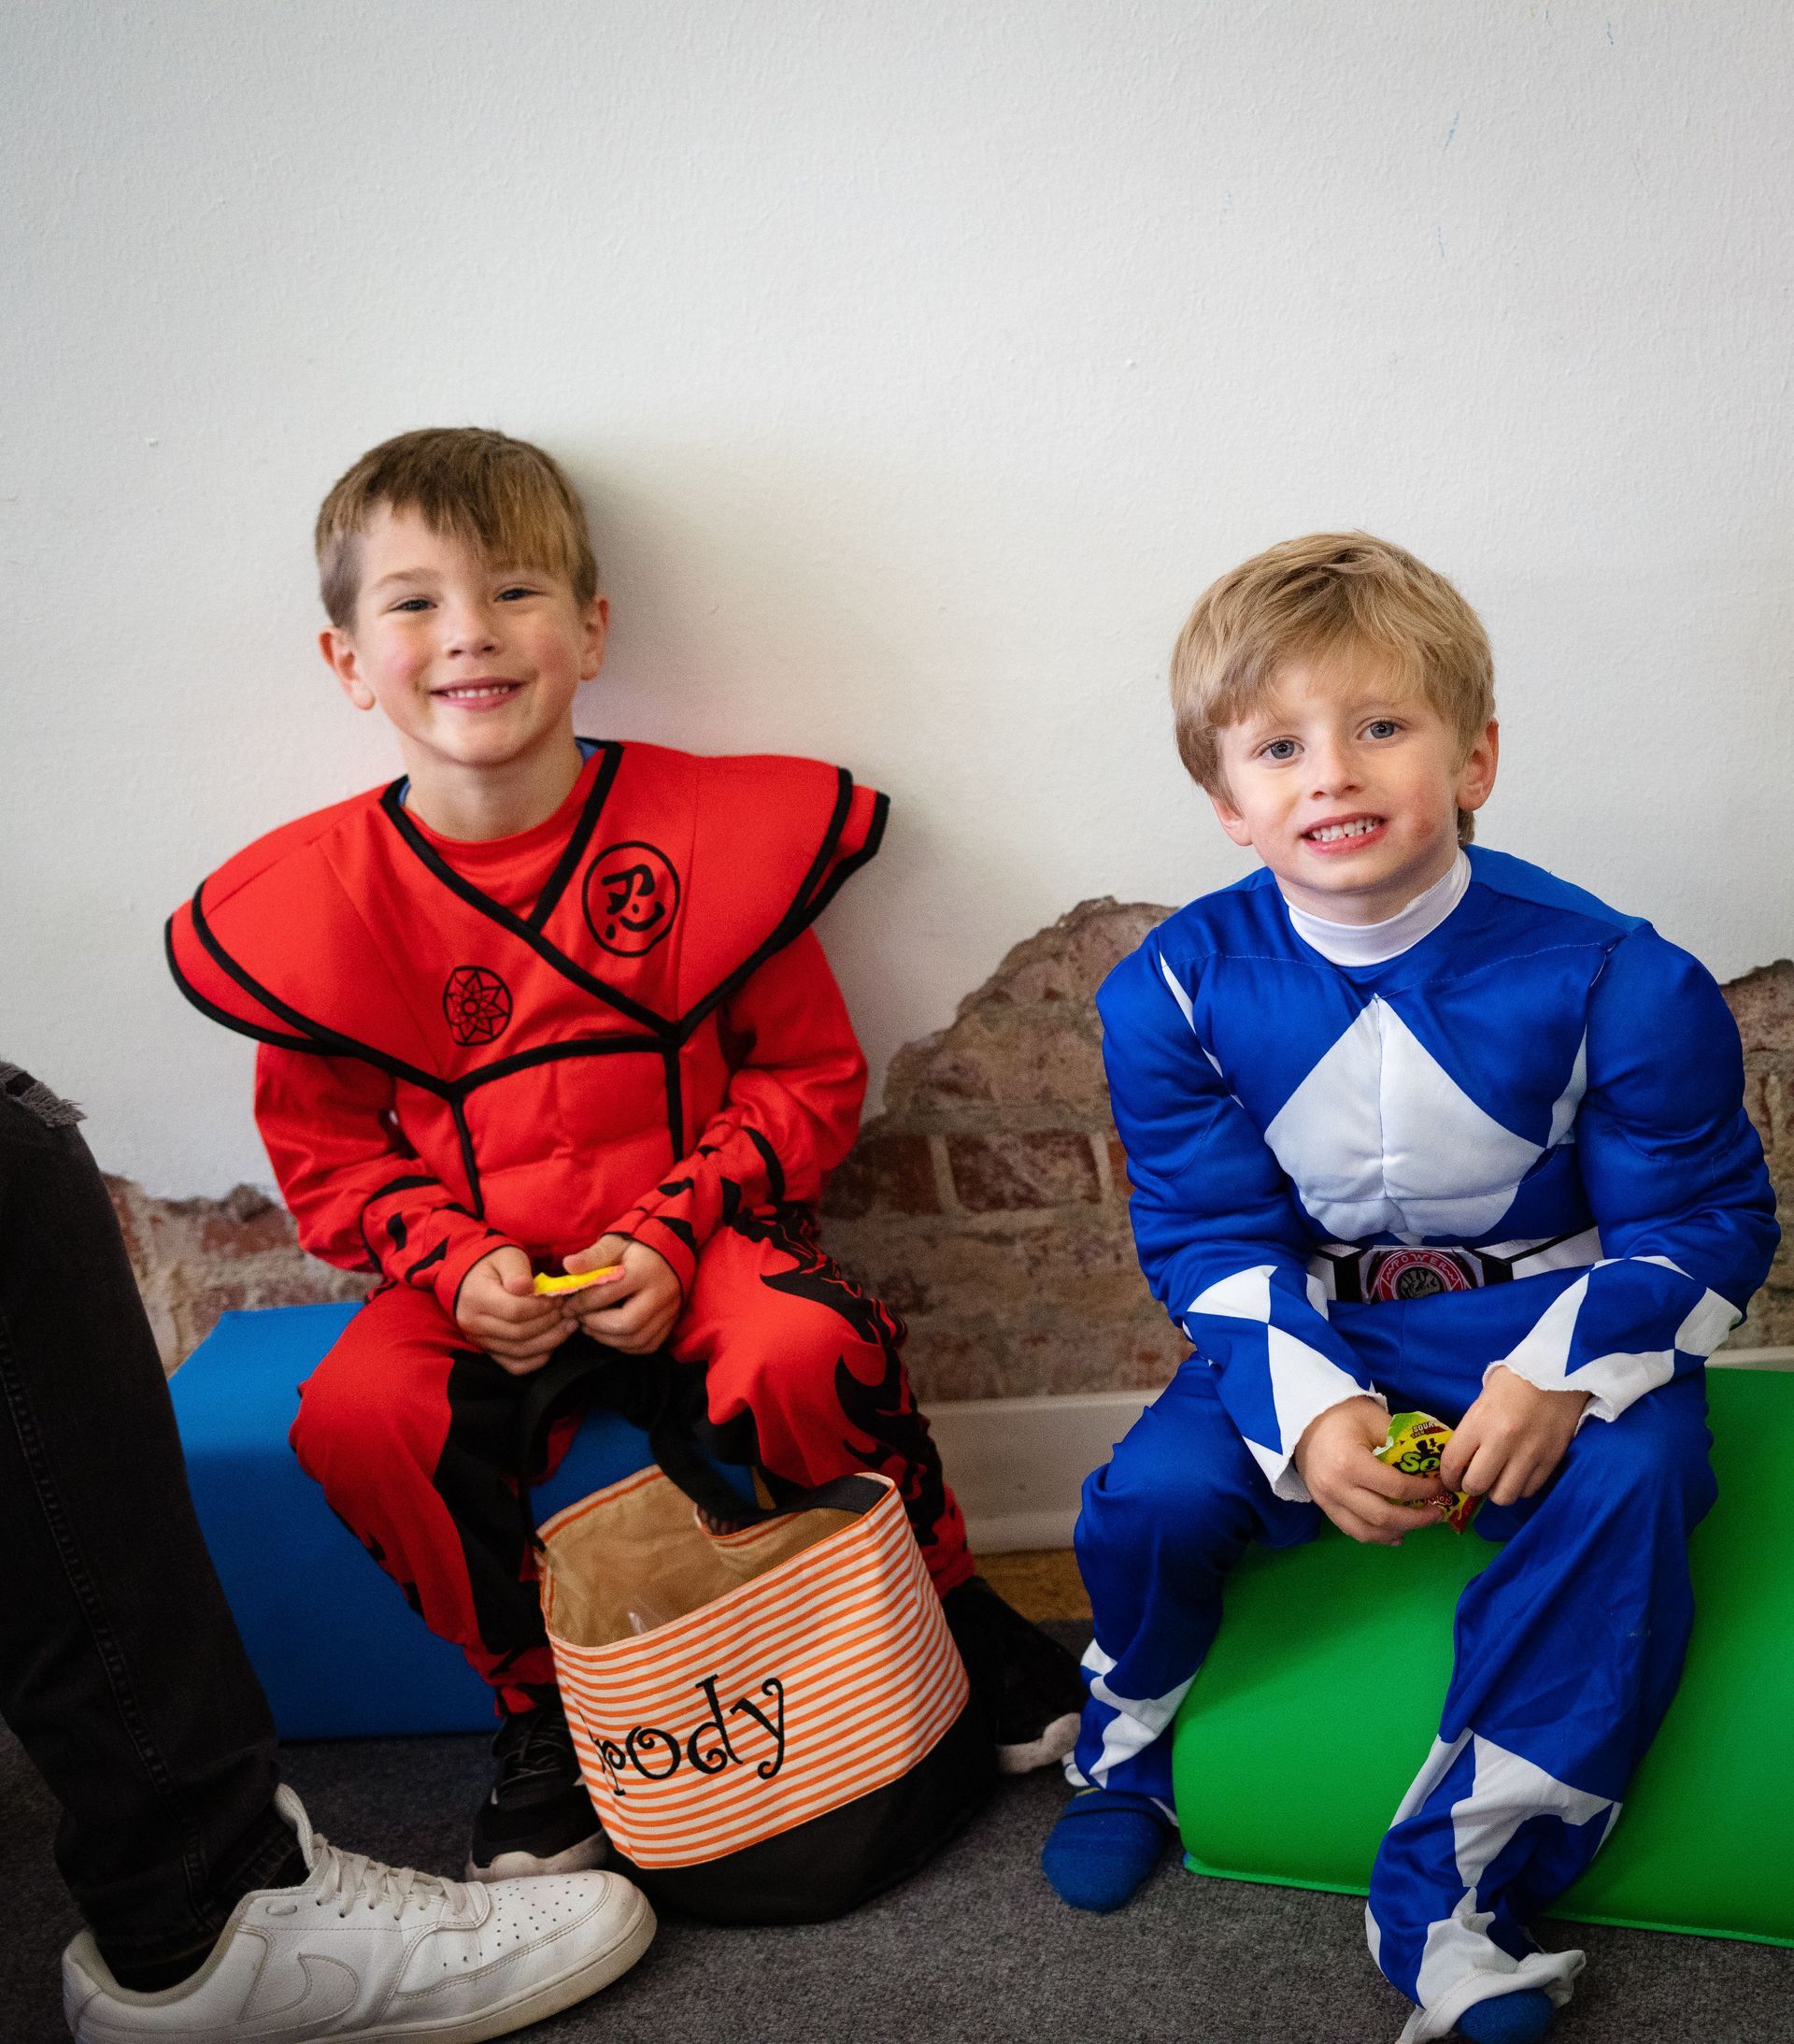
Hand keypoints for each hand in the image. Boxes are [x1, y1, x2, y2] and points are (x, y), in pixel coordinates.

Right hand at [454, 1245, 574, 1375]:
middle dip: (550, 1324)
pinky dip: (537, 1359)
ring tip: (569, 1326)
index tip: (559, 1298)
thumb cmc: (494, 1264)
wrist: (472, 1279)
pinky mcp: (489, 1352)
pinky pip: (515, 1366)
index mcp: (477, 1297)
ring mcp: (480, 1341)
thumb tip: (526, 1287)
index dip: (543, 1308)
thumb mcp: (507, 1257)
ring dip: (550, 1341)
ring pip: (520, 1352)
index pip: (515, 1311)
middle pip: (520, 1333)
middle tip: (568, 1312)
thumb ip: (517, 1271)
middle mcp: (474, 1324)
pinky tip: (552, 1343)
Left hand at [566, 1234, 682, 1354]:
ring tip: (591, 1328)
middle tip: (580, 1320)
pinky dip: (625, 1345)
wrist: (672, 1250)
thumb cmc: (637, 1246)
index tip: (568, 1306)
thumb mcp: (615, 1243)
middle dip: (596, 1326)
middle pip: (627, 1324)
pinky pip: (648, 1345)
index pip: (609, 1294)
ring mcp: (669, 1311)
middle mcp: (661, 1294)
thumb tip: (568, 1265)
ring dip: (608, 1339)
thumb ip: (592, 1256)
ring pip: (637, 1339)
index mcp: (645, 1271)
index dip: (583, 1304)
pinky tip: (611, 1334)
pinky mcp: (671, 1322)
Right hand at [1293, 1396, 1448, 1544]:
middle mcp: (1336, 1487)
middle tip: (1437, 1513)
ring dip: (1398, 1532)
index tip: (1441, 1488)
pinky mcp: (1323, 1506)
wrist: (1305, 1419)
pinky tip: (1395, 1534)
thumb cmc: (1344, 1415)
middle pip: (1383, 1517)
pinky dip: (1376, 1536)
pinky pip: (1352, 1530)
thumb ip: (1404, 1444)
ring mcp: (1326, 1500)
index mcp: (1350, 1462)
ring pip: (1367, 1532)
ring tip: (1419, 1524)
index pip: (1396, 1487)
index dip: (1424, 1491)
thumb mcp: (1377, 1421)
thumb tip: (1435, 1465)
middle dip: (1417, 1519)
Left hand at [1439, 1366, 1589, 1506]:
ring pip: (1504, 1496)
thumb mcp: (1483, 1399)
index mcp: (1479, 1422)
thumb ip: (1472, 1429)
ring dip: (1496, 1491)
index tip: (1450, 1480)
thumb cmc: (1515, 1380)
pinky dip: (1520, 1487)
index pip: (1452, 1463)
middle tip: (1474, 1480)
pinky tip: (1518, 1474)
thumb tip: (1464, 1457)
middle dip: (1470, 1487)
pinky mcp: (1551, 1460)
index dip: (1447, 1477)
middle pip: (1476, 1485)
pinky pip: (1529, 1490)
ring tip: (1498, 1479)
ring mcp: (1528, 1454)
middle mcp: (1501, 1442)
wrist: (1558, 1372)